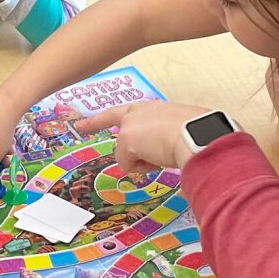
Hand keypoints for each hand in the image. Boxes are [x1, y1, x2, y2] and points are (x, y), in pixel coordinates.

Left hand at [75, 101, 211, 172]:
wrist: (197, 134)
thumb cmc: (198, 132)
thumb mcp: (183, 131)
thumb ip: (171, 138)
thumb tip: (184, 158)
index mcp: (153, 108)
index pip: (125, 111)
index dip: (105, 116)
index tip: (85, 120)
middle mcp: (139, 111)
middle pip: (111, 119)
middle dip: (93, 123)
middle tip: (79, 126)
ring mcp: (130, 125)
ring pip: (128, 154)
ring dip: (144, 160)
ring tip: (164, 154)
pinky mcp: (125, 141)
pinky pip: (129, 166)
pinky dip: (143, 168)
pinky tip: (158, 160)